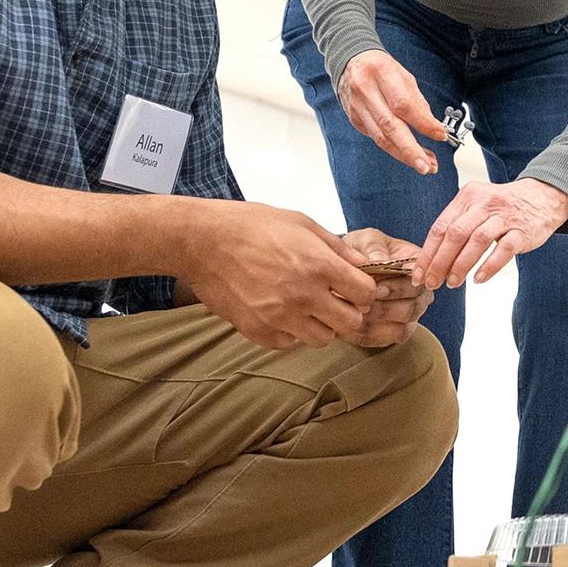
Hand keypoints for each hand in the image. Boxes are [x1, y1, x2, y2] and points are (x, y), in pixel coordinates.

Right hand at [177, 201, 377, 348]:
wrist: (202, 241)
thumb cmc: (250, 225)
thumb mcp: (300, 222)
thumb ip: (336, 246)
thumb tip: (362, 264)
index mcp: (318, 265)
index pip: (366, 294)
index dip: (363, 290)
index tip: (352, 286)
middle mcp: (303, 295)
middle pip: (350, 323)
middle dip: (347, 312)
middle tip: (333, 300)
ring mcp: (280, 317)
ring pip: (322, 339)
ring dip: (321, 325)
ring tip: (305, 307)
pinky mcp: (258, 332)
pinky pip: (290, 344)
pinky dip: (291, 332)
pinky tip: (281, 313)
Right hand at [337, 50, 449, 176]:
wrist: (349, 62)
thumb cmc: (381, 67)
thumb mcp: (404, 76)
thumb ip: (417, 102)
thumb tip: (433, 128)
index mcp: (381, 74)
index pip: (403, 105)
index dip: (423, 123)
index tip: (440, 135)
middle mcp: (366, 91)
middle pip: (389, 126)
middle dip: (410, 150)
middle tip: (427, 166)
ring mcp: (357, 108)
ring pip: (381, 138)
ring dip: (404, 155)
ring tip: (425, 165)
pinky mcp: (354, 120)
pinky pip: (376, 138)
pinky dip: (394, 149)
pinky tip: (409, 155)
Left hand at [341, 227, 433, 345]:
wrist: (348, 267)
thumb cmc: (362, 250)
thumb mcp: (366, 239)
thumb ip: (373, 247)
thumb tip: (378, 261)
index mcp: (419, 266)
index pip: (419, 281)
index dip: (397, 287)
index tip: (375, 286)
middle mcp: (420, 292)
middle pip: (413, 307)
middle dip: (385, 307)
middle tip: (360, 303)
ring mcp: (411, 313)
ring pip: (403, 327)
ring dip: (376, 322)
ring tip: (353, 313)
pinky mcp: (397, 331)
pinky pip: (388, 339)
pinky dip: (369, 335)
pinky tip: (349, 326)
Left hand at [413, 181, 567, 289]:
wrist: (542, 197)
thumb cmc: (502, 208)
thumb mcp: (476, 206)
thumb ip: (456, 225)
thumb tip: (431, 259)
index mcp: (467, 197)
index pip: (440, 227)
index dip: (427, 253)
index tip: (418, 275)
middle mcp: (484, 203)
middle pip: (455, 234)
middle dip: (440, 262)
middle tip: (432, 283)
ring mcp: (504, 216)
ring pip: (477, 240)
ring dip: (461, 265)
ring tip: (453, 283)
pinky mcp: (522, 231)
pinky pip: (504, 249)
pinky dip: (489, 266)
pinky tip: (478, 278)